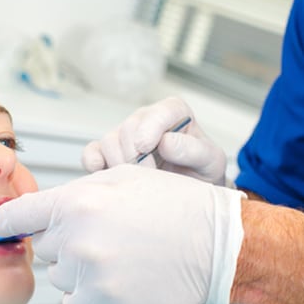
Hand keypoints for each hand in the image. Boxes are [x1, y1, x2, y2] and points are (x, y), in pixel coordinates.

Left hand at [0, 165, 245, 303]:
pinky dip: (88, 297)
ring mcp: (90, 274)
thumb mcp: (122, 179)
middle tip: (102, 236)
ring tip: (118, 258)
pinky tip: (116, 281)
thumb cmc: (173, 206)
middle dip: (64, 242)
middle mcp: (77, 237)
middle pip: (44, 246)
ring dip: (78, 270)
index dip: (2, 222)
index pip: (18, 216)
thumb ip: (76, 193)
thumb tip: (42, 212)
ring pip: (59, 276)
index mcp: (77, 201)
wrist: (214, 243)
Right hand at [81, 97, 227, 184]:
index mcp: (174, 113)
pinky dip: (93, 163)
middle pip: (129, 128)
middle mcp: (146, 120)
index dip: (150, 128)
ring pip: (109, 141)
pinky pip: (92, 152)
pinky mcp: (109, 152)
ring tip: (138, 182)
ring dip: (120, 164)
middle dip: (137, 156)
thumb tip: (166, 143)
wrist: (188, 192)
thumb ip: (194, 150)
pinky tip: (106, 174)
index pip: (159, 111)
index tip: (146, 147)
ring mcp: (126, 135)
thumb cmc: (201, 171)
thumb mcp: (211, 162)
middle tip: (150, 177)